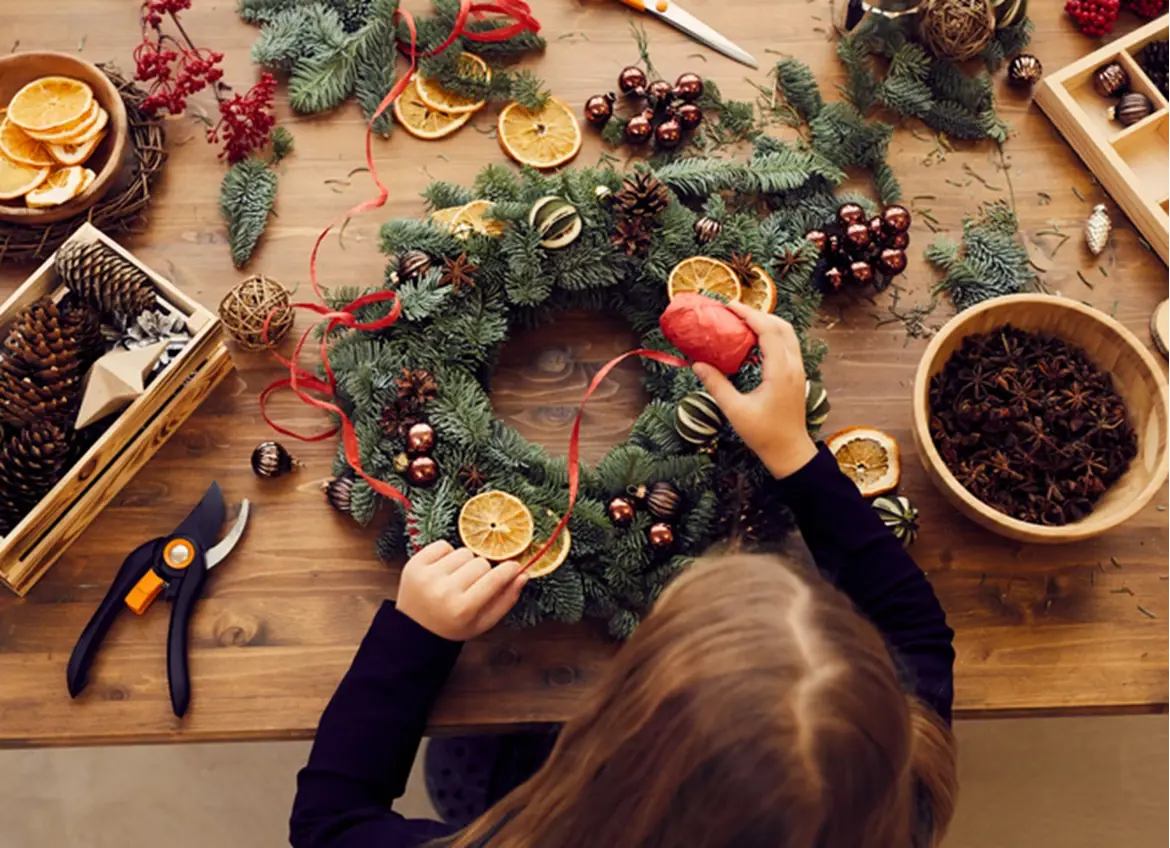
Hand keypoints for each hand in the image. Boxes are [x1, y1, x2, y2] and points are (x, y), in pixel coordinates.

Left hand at [396, 541, 527, 640]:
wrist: (414, 629)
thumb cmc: (454, 625)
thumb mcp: (483, 622)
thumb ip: (506, 599)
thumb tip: (523, 574)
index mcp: (463, 609)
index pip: (495, 579)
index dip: (508, 570)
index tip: (513, 567)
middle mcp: (444, 591)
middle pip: (480, 563)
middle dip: (482, 571)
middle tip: (473, 584)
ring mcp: (427, 577)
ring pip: (463, 552)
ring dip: (464, 562)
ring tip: (456, 578)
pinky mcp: (414, 565)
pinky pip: (443, 545)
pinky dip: (446, 554)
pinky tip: (443, 570)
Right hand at [692, 301, 817, 478]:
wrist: (789, 451)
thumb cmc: (763, 434)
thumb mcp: (735, 411)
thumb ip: (717, 385)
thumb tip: (697, 364)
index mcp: (780, 371)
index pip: (768, 331)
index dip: (750, 315)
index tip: (730, 306)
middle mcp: (793, 366)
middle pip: (782, 326)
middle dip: (759, 314)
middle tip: (734, 311)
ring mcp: (798, 370)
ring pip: (787, 335)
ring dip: (767, 323)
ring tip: (742, 322)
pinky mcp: (796, 376)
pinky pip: (787, 346)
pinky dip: (772, 336)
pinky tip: (753, 342)